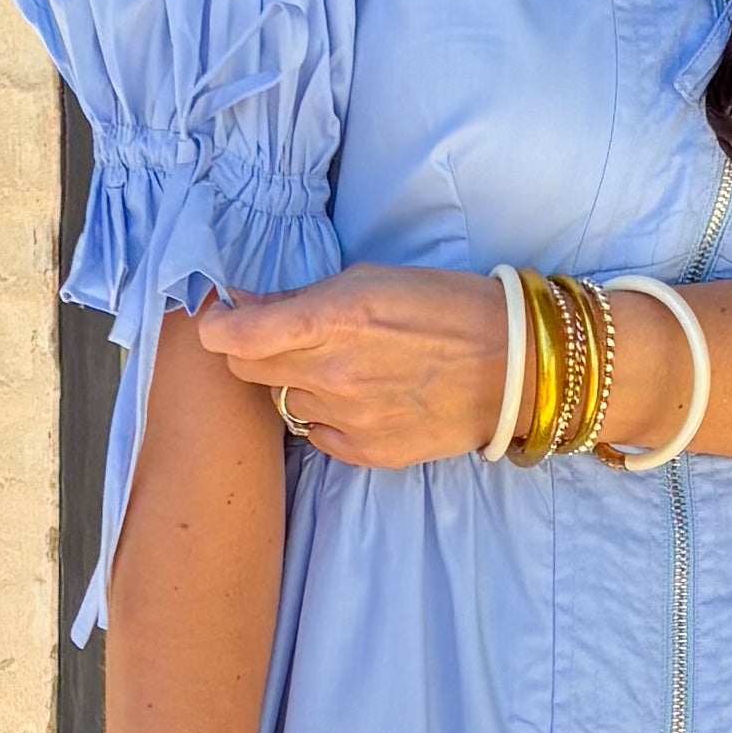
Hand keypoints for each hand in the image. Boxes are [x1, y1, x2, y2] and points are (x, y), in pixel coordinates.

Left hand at [193, 266, 507, 465]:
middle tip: (282, 338)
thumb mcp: (372, 280)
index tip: (223, 319)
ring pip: (284, 402)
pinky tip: (362, 396)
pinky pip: (316, 434)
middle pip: (246, 372)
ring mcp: (348, 419)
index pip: (236, 337)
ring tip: (341, 367)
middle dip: (252, 352)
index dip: (219, 327)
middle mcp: (333, 374)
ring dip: (296, 384)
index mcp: (334, 320)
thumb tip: (247, 305)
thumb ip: (303, 298)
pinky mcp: (365, 452)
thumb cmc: (446, 307)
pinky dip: (326, 415)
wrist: (513, 367)